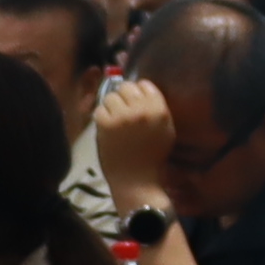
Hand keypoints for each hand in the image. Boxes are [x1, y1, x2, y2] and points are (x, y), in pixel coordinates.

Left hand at [90, 78, 179, 217]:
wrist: (136, 180)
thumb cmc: (152, 157)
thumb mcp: (166, 130)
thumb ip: (157, 108)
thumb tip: (141, 88)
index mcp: (159, 110)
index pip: (145, 84)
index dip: (138, 92)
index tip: (135, 102)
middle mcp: (141, 109)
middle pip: (126, 87)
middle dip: (123, 97)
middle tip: (122, 111)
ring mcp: (122, 116)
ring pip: (110, 97)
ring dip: (110, 107)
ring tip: (114, 121)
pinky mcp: (106, 124)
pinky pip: (98, 110)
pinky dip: (101, 118)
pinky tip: (107, 129)